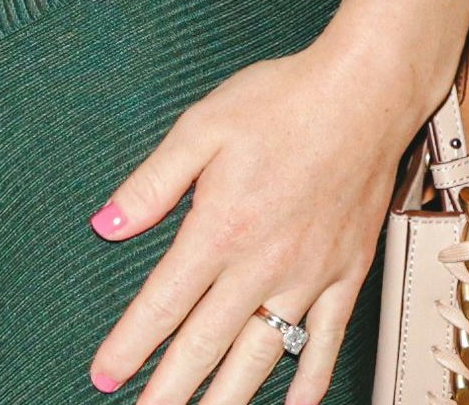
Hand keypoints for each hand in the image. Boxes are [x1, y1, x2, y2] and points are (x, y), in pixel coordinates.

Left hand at [87, 35, 427, 404]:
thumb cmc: (282, 102)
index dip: (130, 345)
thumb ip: (151, 184)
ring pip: (264, 355)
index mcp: (220, 228)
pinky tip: (297, 404)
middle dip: (171, 388)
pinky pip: (328, 340)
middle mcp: (264, 263)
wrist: (364, 95)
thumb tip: (106, 225)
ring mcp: (309, 275)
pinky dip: (312, 378)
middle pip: (207, 343)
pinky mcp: (347, 274)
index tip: (105, 374)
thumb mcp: (199, 127)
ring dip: (231, 396)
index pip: (163, 304)